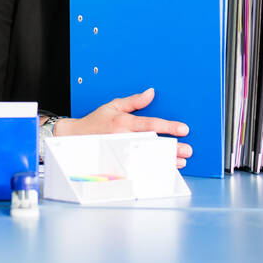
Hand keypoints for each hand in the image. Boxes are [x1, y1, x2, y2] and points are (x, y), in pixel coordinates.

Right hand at [58, 88, 192, 168]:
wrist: (75, 138)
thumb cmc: (95, 121)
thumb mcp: (113, 105)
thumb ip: (134, 100)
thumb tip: (151, 92)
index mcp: (123, 122)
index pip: (149, 124)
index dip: (168, 127)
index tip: (183, 129)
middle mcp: (122, 138)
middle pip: (152, 144)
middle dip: (171, 148)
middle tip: (187, 150)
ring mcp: (120, 152)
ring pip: (146, 158)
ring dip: (164, 161)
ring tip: (179, 162)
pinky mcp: (117, 163)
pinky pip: (137, 168)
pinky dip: (151, 170)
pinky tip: (162, 169)